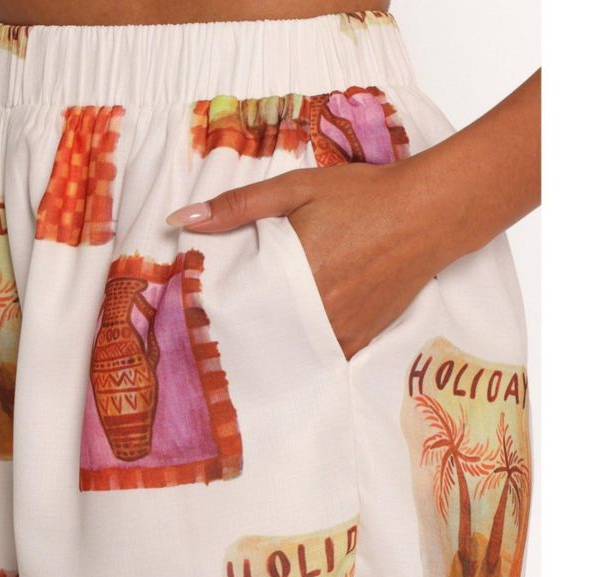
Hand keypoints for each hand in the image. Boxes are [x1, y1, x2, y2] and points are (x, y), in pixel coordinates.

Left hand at [166, 160, 443, 360]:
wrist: (429, 213)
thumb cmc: (364, 196)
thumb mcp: (296, 189)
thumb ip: (238, 205)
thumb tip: (179, 219)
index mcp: (292, 278)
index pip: (239, 312)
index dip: (217, 317)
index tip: (196, 319)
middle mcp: (315, 313)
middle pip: (264, 337)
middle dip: (243, 335)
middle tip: (219, 335)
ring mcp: (340, 331)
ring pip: (292, 352)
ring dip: (274, 347)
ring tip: (252, 342)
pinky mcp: (361, 339)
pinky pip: (323, 356)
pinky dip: (306, 352)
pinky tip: (291, 346)